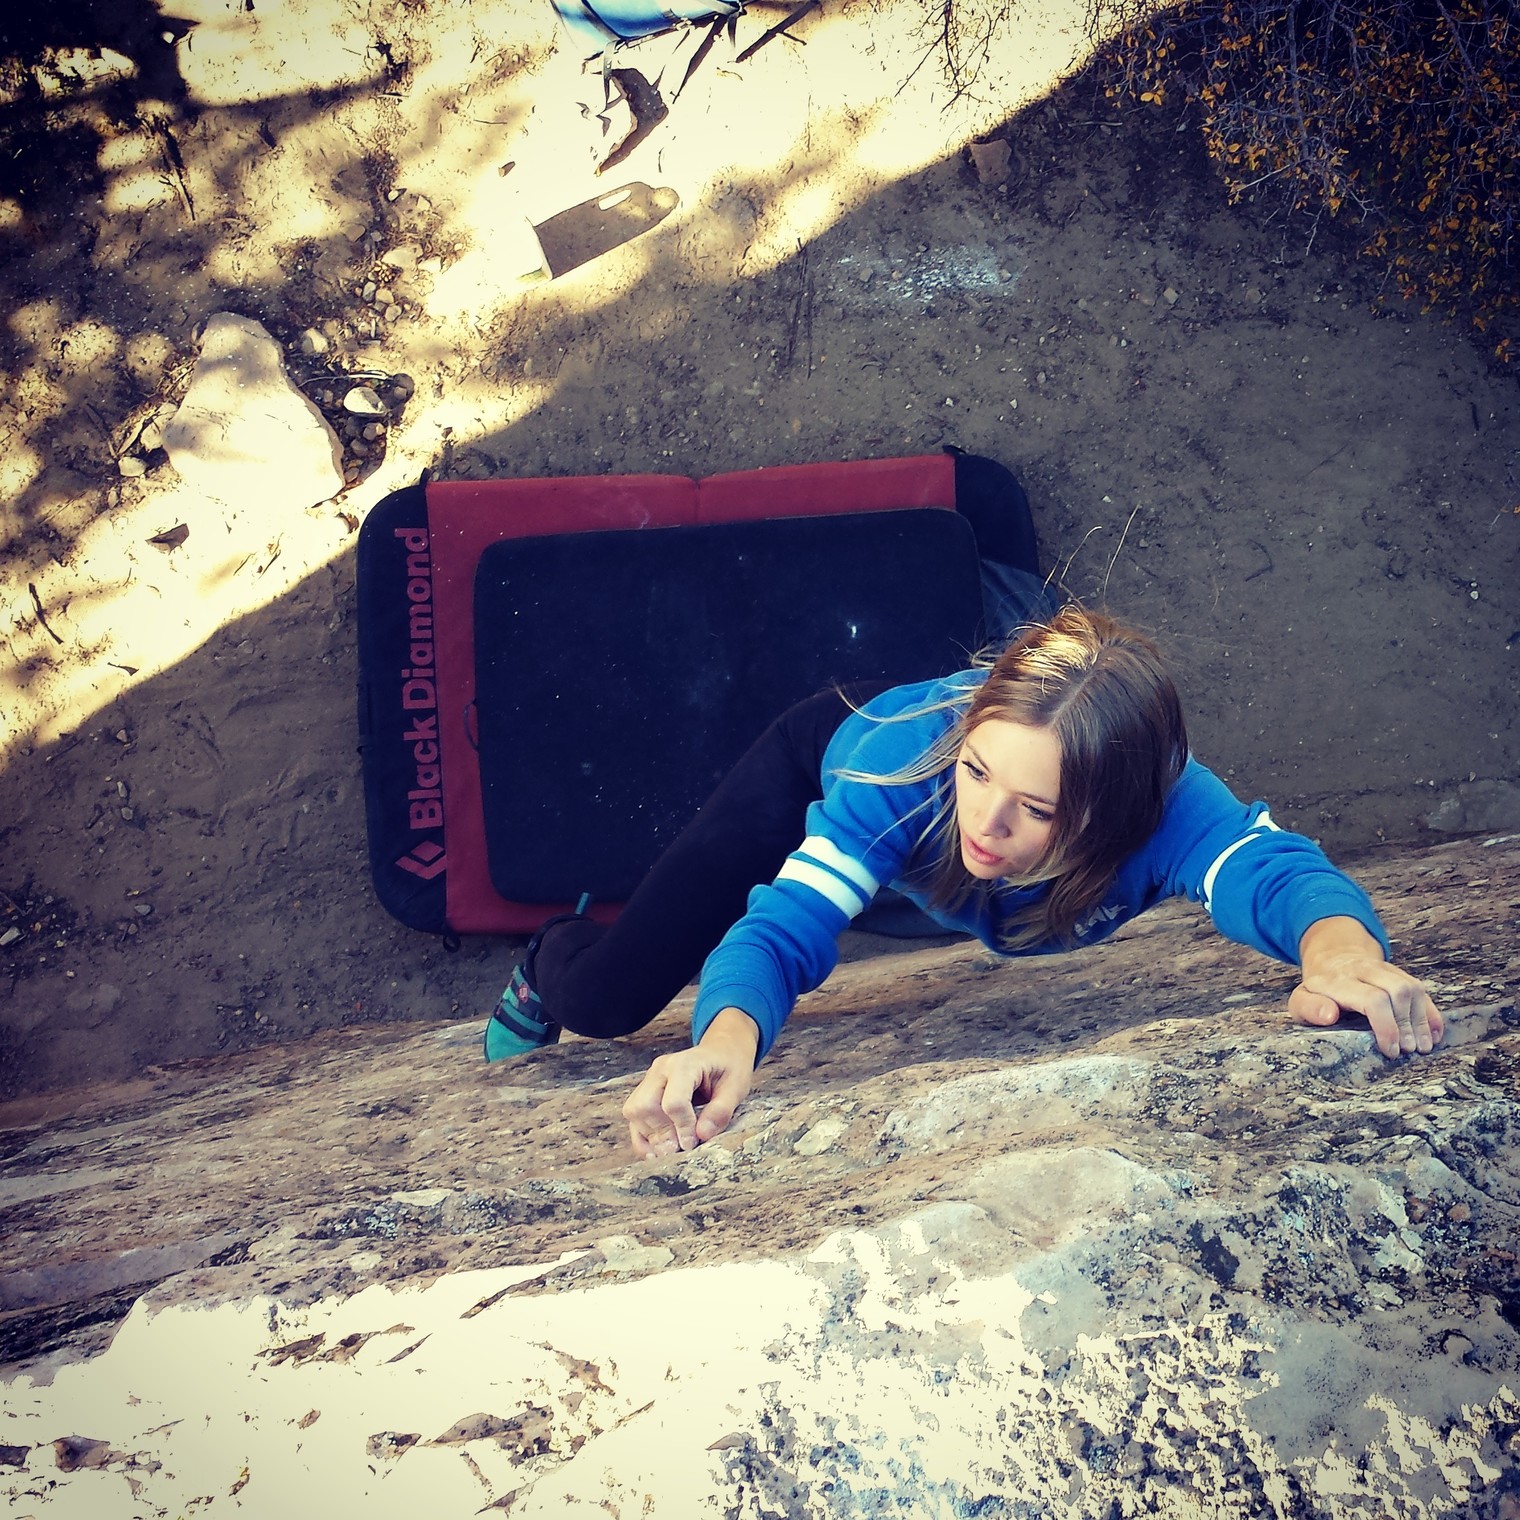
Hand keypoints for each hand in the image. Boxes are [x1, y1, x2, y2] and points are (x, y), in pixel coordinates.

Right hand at [622, 1008, 759, 1157]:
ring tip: (673, 1149)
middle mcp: (661, 1069)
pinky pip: (634, 1117)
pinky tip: (657, 1151)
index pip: (673, 1102)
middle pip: (645, 1106)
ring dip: (651, 1136)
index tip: (693, 1144)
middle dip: (662, 1134)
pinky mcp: (644, 1091)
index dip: (683, 1128)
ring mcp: (649, 1079)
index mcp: (685, 1064)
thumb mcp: (736, 1088)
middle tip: (681, 1149)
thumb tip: (702, 1135)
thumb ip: (720, 1111)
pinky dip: (642, 1137)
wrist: (721, 1052)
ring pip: (634, 1112)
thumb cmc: (729, 1067)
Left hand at [1291, 917, 1442, 1058]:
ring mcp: (1384, 969)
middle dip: (1407, 1025)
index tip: (1389, 1050)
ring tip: (1420, 1046)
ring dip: (1421, 1020)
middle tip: (1407, 1051)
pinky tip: (1433, 1034)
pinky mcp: (1398, 973)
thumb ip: (1309, 1008)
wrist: (1331, 959)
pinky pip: (1420, 988)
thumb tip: (1330, 1015)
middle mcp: (1363, 970)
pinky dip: (1430, 1013)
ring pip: (1412, 989)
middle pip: (1398, 992)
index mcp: (1338, 980)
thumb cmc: (1316, 991)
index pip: (1372, 1000)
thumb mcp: (1300, 1001)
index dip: (1386, 1027)